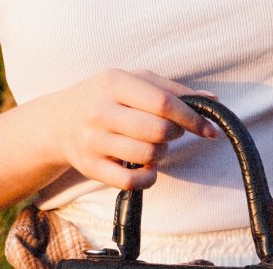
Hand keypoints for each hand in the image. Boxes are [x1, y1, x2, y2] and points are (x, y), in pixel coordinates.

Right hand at [49, 69, 218, 190]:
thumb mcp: (134, 82)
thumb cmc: (107, 99)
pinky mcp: (91, 167)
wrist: (60, 121)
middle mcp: (101, 110)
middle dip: (174, 135)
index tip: (209, 130)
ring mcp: (94, 140)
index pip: (163, 103)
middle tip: (169, 133)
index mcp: (114, 82)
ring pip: (148, 156)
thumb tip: (212, 100)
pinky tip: (147, 169)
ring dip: (161, 155)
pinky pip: (132, 182)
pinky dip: (148, 179)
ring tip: (152, 146)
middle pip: (158, 131)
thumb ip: (173, 90)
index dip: (192, 119)